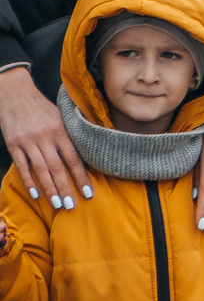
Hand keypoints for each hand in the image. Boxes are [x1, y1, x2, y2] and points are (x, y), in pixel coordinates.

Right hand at [0, 64, 90, 209]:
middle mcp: (46, 137)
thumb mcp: (62, 117)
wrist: (16, 94)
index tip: (89, 193)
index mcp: (61, 131)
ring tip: (58, 204)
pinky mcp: (14, 144)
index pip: (74, 158)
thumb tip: (92, 151)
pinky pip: (22, 166)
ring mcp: (28, 142)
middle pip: (58, 167)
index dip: (82, 177)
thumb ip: (73, 134)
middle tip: (72, 206)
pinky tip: (36, 194)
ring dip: (50, 189)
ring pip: (41, 169)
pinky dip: (29, 181)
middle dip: (66, 188)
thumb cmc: (42, 108)